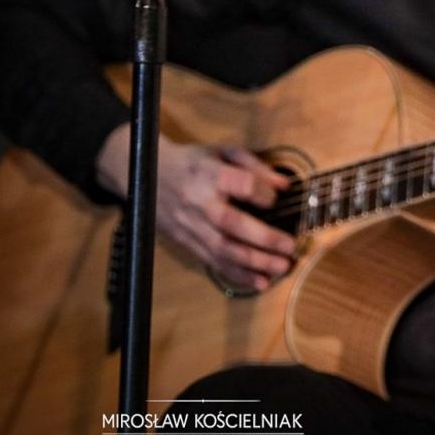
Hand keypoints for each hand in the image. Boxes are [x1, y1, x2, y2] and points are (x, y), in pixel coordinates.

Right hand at [97, 125, 296, 290]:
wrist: (144, 177)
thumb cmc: (192, 162)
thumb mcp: (222, 152)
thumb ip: (254, 166)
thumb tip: (284, 186)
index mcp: (208, 174)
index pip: (240, 184)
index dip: (262, 193)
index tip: (278, 198)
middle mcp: (198, 203)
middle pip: (231, 224)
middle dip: (263, 239)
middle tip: (290, 247)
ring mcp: (189, 227)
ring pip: (222, 250)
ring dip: (254, 263)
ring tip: (281, 268)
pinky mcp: (185, 244)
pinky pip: (212, 263)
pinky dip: (237, 275)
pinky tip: (259, 282)